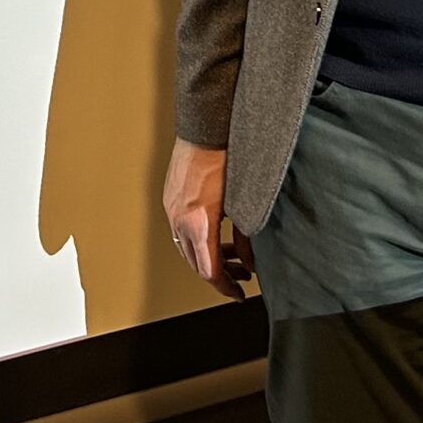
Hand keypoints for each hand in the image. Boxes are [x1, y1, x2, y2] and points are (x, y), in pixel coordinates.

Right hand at [162, 137, 252, 300]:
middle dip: (219, 275)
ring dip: (209, 256)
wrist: (206, 128)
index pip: (209, 270)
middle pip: (195, 263)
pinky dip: (199, 239)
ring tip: (233, 255)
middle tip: (241, 277)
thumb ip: (246, 236)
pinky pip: (181, 230)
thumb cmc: (226, 157)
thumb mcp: (244, 203)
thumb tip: (251, 261)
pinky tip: (216, 234)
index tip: (238, 294)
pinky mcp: (171, 197)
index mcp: (198, 222)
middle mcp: (179, 218)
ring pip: (187, 247)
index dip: (225, 287)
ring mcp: (172, 207)